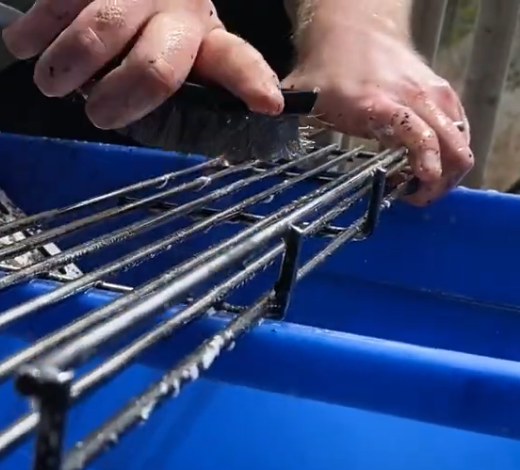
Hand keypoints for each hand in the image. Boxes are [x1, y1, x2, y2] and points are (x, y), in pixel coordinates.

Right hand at [0, 0, 285, 129]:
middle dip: (118, 102)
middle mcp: (172, 8)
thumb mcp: (177, 48)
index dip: (249, 81)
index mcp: (200, 36)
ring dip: (61, 71)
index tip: (268, 103)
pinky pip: (49, 8)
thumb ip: (172, 84)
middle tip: (97, 113)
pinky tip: (26, 45)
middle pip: (154, 68)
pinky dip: (27, 37)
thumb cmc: (146, 24)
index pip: (232, 59)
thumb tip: (149, 127)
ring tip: (53, 81)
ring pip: (93, 38)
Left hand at [283, 19, 473, 205]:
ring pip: (461, 140)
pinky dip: (451, 151)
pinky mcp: (443, 95)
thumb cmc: (327, 68)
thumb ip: (279, 119)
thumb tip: (253, 143)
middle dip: (440, 180)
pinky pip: (461, 129)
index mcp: (379, 103)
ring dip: (448, 169)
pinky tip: (427, 163)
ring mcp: (433, 96)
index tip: (417, 188)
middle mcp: (413, 99)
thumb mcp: (300, 94)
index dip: (426, 165)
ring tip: (417, 183)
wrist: (356, 29)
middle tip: (413, 197)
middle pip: (451, 145)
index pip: (417, 136)